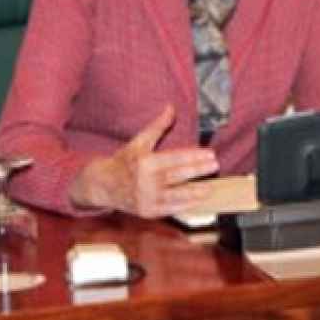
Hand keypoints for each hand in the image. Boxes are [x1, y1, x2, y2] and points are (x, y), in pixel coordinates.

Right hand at [67, 105, 218, 217]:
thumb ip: (157, 126)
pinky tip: (197, 201)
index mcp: (145, 163)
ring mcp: (147, 199)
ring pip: (176, 195)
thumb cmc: (124, 161)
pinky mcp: (148, 212)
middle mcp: (146, 182)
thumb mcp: (139, 141)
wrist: (103, 185)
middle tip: (215, 165)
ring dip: (195, 191)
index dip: (194, 156)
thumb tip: (171, 108)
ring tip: (211, 187)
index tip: (210, 153)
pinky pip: (170, 209)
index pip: (175, 159)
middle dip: (198, 170)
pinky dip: (185, 205)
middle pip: (178, 176)